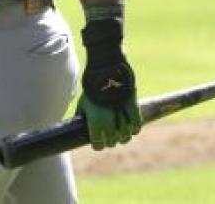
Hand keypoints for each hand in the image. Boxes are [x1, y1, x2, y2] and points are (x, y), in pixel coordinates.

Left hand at [77, 19, 141, 149]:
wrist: (106, 70)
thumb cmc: (92, 87)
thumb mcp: (83, 103)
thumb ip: (82, 117)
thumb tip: (77, 126)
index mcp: (95, 123)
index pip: (98, 145)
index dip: (98, 143)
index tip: (98, 140)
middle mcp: (109, 123)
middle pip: (112, 142)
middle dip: (110, 140)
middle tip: (109, 134)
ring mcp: (122, 116)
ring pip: (126, 137)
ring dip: (123, 135)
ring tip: (120, 130)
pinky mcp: (133, 108)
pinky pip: (136, 126)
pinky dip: (134, 128)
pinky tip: (131, 126)